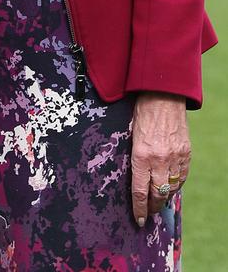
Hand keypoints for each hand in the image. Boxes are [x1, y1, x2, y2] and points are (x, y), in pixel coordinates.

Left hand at [131, 92, 189, 227]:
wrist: (162, 95)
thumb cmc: (141, 112)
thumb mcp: (131, 135)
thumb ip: (135, 157)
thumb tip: (135, 176)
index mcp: (140, 155)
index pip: (140, 191)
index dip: (139, 209)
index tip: (139, 221)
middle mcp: (159, 159)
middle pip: (157, 194)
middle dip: (152, 207)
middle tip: (148, 213)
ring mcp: (175, 156)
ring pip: (172, 188)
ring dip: (165, 197)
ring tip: (159, 201)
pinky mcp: (186, 153)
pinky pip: (182, 176)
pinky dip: (177, 184)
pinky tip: (171, 185)